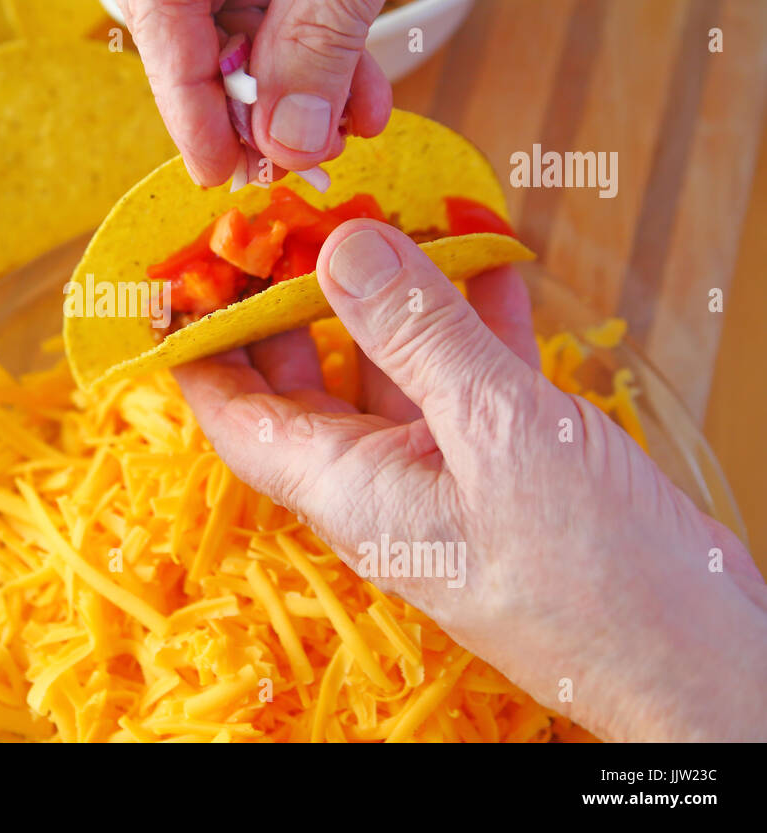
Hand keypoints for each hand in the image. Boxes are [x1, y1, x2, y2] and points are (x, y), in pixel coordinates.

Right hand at [114, 0, 516, 185]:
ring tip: (340, 138)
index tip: (218, 169)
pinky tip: (364, 103)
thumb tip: (286, 138)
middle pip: (200, 20)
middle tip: (288, 164)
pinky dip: (334, 59)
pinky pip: (303, 6)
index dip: (186, 96)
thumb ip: (320, 29)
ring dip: (300, 92)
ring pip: (257, 24)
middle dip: (250, 101)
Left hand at [175, 220, 766, 740]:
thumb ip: (417, 335)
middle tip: (288, 228)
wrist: (694, 653)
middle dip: (290, 305)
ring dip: (390, 301)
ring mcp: (442, 476)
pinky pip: (465, 382)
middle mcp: (379, 483)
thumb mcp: (495, 432)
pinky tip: (483, 262)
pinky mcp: (503, 470)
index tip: (179, 284)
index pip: (236, 415)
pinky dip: (468, 321)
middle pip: (305, 385)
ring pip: (390, 372)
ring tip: (388, 220)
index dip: (199, 350)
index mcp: (346, 487)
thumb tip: (341, 247)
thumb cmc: (592, 573)